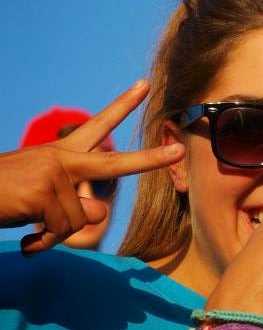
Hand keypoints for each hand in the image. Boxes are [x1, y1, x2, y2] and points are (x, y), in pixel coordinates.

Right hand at [3, 80, 183, 252]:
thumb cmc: (3, 197)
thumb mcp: (43, 199)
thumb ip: (76, 203)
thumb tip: (103, 211)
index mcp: (60, 155)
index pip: (96, 126)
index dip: (122, 106)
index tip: (145, 86)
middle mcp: (61, 158)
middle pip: (115, 164)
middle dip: (149, 160)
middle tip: (178, 152)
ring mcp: (54, 173)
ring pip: (78, 221)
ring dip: (54, 235)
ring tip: (30, 227)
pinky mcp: (45, 191)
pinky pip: (61, 230)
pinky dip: (42, 244)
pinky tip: (26, 240)